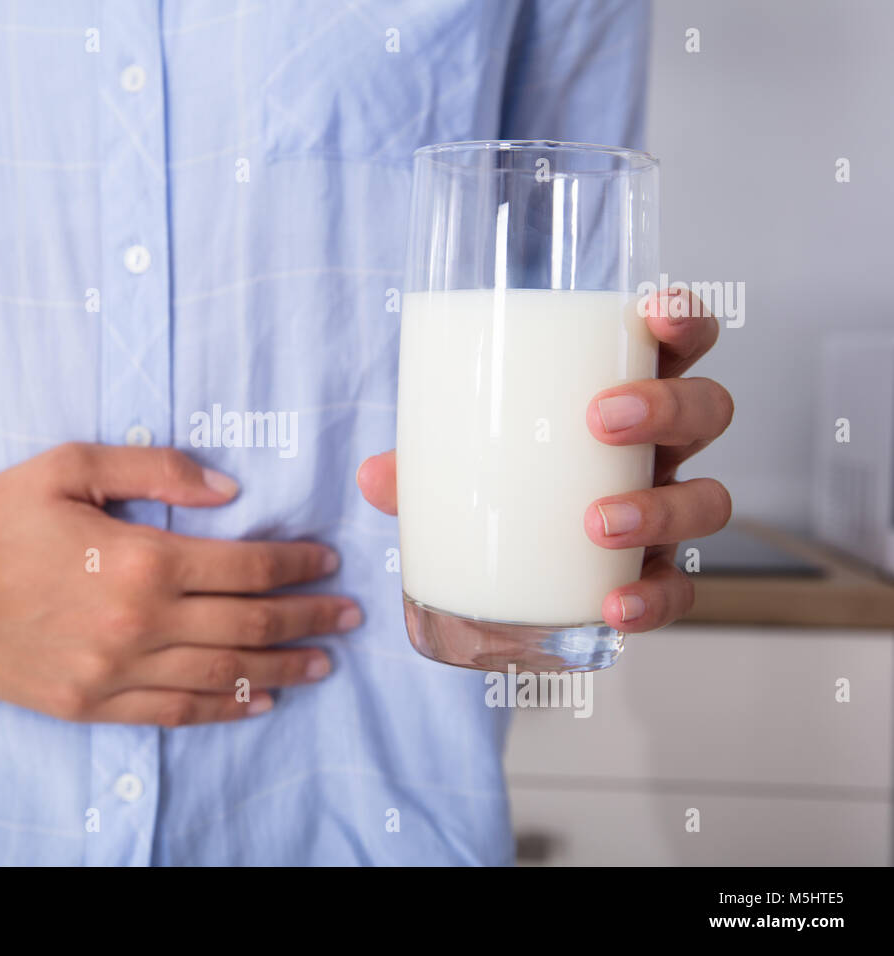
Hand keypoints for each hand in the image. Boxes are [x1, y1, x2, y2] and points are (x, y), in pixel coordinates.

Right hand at [0, 443, 358, 726]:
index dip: (296, 565)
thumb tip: (229, 490)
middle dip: (307, 618)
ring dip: (280, 669)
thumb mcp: (70, 465)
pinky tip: (256, 702)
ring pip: (220, 675)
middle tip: (348, 615)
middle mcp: (136, 622)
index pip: (245, 567)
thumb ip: (156, 468)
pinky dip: (222, 709)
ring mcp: (113, 671)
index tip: (327, 561)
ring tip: (323, 664)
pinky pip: (172, 712)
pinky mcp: (88, 704)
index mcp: (139, 558)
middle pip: (247, 624)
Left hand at [357, 288, 732, 632]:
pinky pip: (682, 590)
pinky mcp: (655, 576)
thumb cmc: (495, 487)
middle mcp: (658, 450)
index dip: (683, 318)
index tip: (653, 312)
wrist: (505, 574)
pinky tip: (614, 604)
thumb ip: (420, 466)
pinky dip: (656, 599)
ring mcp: (664, 512)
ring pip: (710, 500)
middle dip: (666, 406)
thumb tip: (371, 474)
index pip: (678, 342)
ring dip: (661, 508)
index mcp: (622, 396)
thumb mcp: (454, 465)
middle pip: (708, 410)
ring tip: (597, 522)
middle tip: (599, 421)